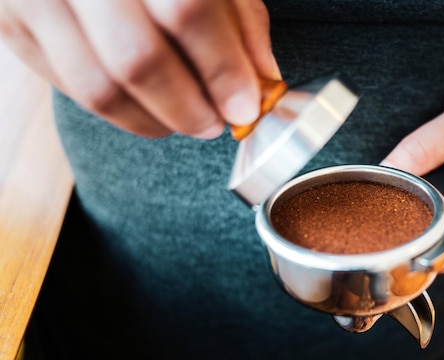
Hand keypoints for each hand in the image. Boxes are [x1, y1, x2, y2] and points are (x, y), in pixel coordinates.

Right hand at [0, 0, 279, 137]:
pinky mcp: (16, 28)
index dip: (222, 69)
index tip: (245, 107)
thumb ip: (239, 21)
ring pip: (99, 89)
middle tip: (214, 123)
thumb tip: (260, 83)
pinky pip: (72, 92)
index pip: (187, 12)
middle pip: (137, 60)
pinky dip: (121, 112)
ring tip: (186, 120)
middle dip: (188, 108)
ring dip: (155, 121)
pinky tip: (148, 106)